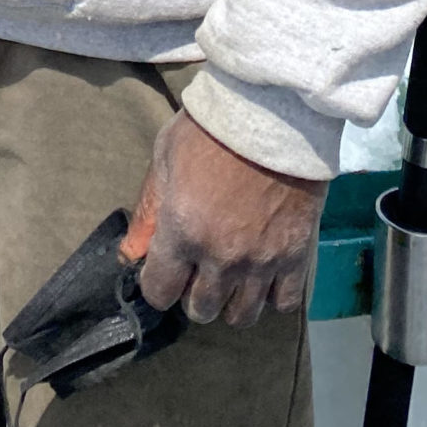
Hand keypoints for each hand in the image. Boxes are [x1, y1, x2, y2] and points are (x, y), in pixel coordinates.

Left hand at [124, 109, 325, 326]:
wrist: (272, 112)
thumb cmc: (210, 130)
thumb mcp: (165, 158)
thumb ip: (148, 212)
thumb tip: (130, 254)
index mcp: (181, 231)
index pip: (159, 293)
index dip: (158, 284)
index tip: (165, 270)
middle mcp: (220, 256)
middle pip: (202, 309)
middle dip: (194, 294)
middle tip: (199, 270)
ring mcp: (260, 260)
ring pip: (242, 315)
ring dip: (232, 301)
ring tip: (232, 275)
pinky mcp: (296, 256)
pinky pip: (284, 303)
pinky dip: (272, 294)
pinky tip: (264, 273)